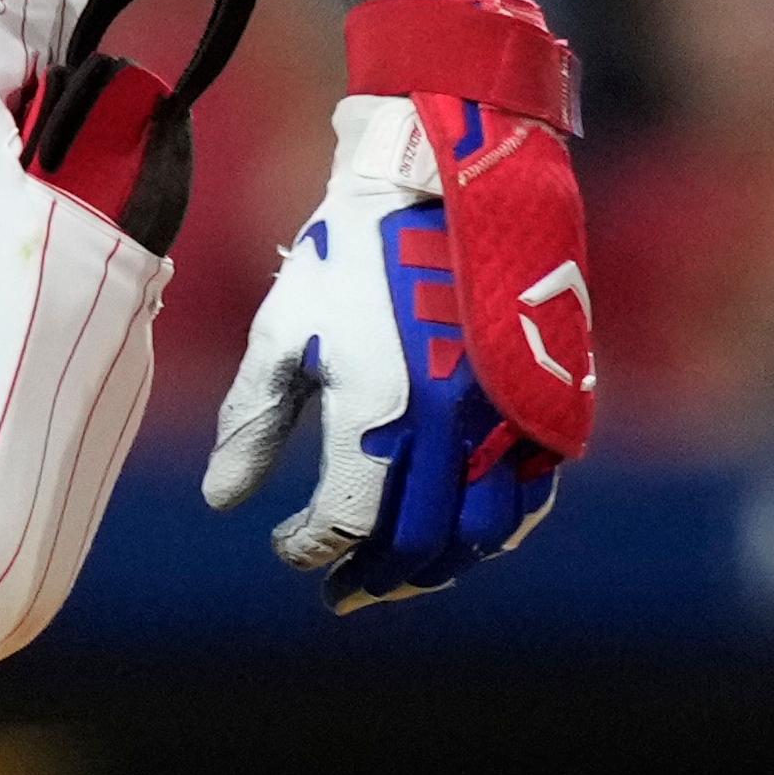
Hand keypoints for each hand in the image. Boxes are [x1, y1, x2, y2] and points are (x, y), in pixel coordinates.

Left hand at [202, 0, 595, 609]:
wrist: (437, 183)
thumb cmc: (344, 254)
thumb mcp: (280, 333)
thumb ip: (252, 424)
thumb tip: (223, 502)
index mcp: (379, 410)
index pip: (347, 521)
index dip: (313, 548)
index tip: (287, 552)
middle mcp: (453, 427)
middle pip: (419, 542)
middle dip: (377, 577)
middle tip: (342, 592)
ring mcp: (510, 420)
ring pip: (482, 533)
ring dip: (438, 566)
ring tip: (395, 577)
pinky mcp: (550, 408)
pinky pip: (529, 497)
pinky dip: (492, 531)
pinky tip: (460, 537)